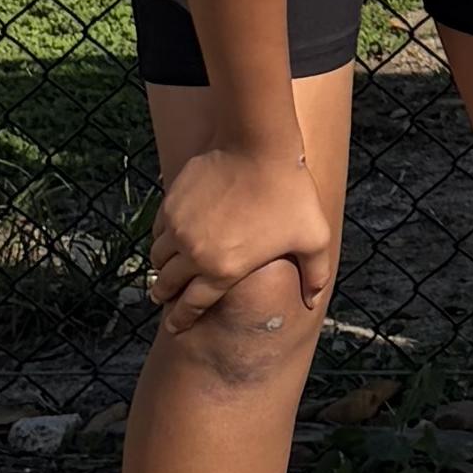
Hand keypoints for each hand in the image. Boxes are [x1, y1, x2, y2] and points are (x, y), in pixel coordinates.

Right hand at [149, 140, 333, 349]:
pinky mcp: (171, 203)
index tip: (175, 327)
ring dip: (162, 268)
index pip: (192, 306)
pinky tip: (169, 240)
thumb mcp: (313, 237)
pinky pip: (157, 231)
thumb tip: (312, 301)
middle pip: (167, 285)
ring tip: (166, 270)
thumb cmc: (289, 192)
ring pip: (158, 258)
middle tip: (163, 299)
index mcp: (224, 270)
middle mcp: (195, 254)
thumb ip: (315, 274)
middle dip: (164, 296)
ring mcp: (179, 228)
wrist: (257, 146)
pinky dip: (161, 240)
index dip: (181, 319)